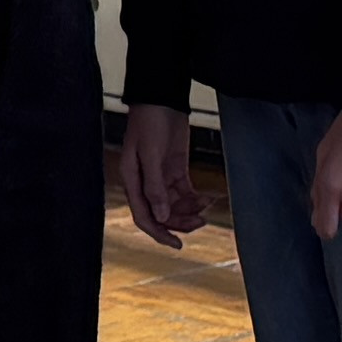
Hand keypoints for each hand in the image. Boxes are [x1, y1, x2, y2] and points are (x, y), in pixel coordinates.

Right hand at [118, 104, 206, 247]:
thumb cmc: (149, 120)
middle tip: (200, 223)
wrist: (162, 97)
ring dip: (190, 210)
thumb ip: (155, 186)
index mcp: (132, 179)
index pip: (144, 215)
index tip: (177, 244)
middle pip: (161, 213)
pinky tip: (208, 198)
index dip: (159, 233)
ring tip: (206, 207)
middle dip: (179, 221)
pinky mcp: (175, 168)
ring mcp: (161, 175)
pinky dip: (196, 197)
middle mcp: (145, 181)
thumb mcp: (150, 153)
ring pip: (175, 204)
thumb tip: (161, 216)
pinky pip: (185, 191)